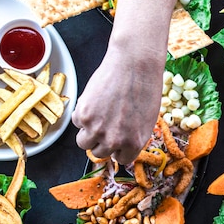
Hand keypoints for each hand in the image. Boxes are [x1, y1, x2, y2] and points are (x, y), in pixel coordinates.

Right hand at [71, 43, 164, 164]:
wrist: (134, 64)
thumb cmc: (145, 87)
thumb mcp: (146, 119)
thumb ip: (132, 135)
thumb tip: (120, 145)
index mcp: (135, 143)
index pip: (121, 159)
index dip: (117, 148)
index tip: (115, 140)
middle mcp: (115, 141)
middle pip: (99, 153)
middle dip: (100, 140)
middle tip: (104, 123)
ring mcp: (97, 129)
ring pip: (83, 142)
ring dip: (88, 131)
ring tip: (97, 114)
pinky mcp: (84, 115)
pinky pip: (77, 122)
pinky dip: (82, 113)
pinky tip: (94, 99)